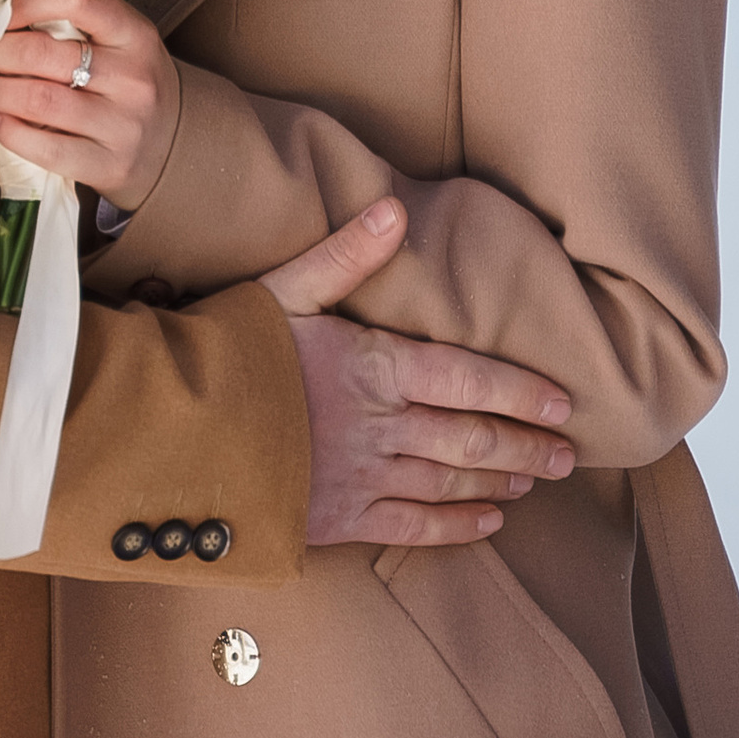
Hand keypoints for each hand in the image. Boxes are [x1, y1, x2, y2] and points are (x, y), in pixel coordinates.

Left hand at [0, 0, 180, 208]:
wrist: (175, 146)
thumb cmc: (130, 83)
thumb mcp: (118, 42)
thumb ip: (67, 26)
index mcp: (136, 34)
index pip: (77, 0)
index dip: (26, 1)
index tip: (0, 16)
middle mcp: (134, 78)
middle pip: (43, 54)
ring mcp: (122, 125)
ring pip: (38, 100)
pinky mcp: (108, 165)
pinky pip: (43, 149)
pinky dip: (9, 131)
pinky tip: (0, 121)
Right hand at [259, 199, 575, 548]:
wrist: (168, 433)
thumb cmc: (224, 352)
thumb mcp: (282, 289)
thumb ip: (345, 256)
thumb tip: (395, 209)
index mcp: (373, 366)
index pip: (468, 380)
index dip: (520, 392)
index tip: (562, 403)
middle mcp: (379, 426)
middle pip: (472, 439)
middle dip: (526, 447)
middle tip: (570, 455)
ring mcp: (360, 477)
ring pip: (449, 483)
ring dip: (499, 483)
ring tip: (535, 482)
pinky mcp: (336, 519)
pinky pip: (411, 528)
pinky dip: (455, 528)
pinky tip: (486, 525)